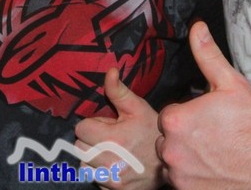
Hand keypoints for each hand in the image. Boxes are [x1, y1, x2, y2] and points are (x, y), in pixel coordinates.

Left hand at [74, 68, 162, 189]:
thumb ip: (118, 91)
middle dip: (90, 141)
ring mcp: (111, 180)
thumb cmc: (152, 131)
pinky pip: (94, 180)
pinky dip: (100, 173)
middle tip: (108, 138)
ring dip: (92, 158)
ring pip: (84, 165)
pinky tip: (115, 165)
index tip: (107, 126)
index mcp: (112, 139)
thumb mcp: (137, 108)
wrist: (171, 162)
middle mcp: (109, 162)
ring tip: (110, 152)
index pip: (81, 129)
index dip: (92, 125)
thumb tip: (110, 71)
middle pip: (79, 148)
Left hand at [156, 21, 250, 189]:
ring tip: (218, 154)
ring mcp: (180, 175)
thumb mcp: (232, 83)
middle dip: (187, 137)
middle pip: (168, 139)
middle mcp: (171, 149)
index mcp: (175, 119)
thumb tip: (197, 28)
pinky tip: (217, 170)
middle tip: (215, 137)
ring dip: (189, 158)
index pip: (170, 115)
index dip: (191, 115)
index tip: (210, 119)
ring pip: (175, 161)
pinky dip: (195, 178)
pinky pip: (182, 183)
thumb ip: (207, 55)